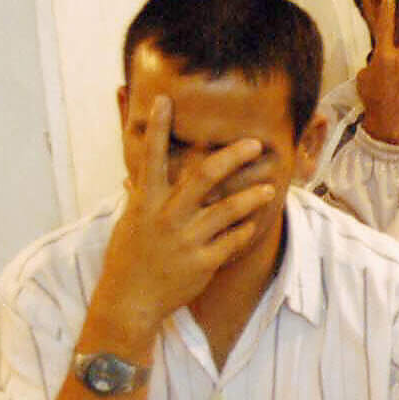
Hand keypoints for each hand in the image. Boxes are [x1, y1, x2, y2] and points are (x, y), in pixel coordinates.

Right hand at [87, 96, 278, 353]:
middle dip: (232, 157)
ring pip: (228, 209)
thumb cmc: (128, 259)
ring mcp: (187, 239)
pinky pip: (233, 241)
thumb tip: (134, 180)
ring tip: (270, 189)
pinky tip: (254, 225)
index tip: (166, 99)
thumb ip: (138, 199)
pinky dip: (245, 231)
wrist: (130, 300)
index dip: (158, 127)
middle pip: (204, 176)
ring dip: (252, 197)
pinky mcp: (203, 262)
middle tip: (255, 144)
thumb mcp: (129, 224)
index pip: (151, 157)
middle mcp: (167, 216)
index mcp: (146, 202)